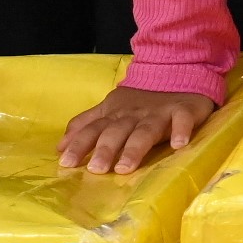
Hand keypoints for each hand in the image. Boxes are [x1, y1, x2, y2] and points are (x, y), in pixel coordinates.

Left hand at [58, 85, 216, 175]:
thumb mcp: (109, 109)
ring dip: (134, 148)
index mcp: (114, 115)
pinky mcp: (183, 110)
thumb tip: (59, 147)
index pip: (93, 129)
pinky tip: (178, 144)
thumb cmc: (140, 100)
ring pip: (145, 131)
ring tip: (125, 167)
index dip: (80, 145)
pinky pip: (182, 120)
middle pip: (117, 131)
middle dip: (106, 149)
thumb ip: (86, 126)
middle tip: (96, 169)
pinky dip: (181, 131)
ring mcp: (159, 113)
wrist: (176, 72)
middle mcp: (133, 115)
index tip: (66, 163)